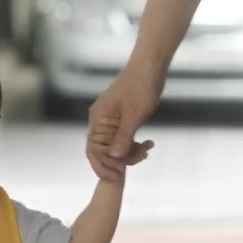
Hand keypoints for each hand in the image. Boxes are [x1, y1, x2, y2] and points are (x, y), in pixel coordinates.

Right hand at [87, 62, 164, 180]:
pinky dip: (133, 144)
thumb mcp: (134, 116)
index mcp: (98, 120)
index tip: (119, 175)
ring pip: (114, 146)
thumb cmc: (141, 87)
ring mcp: (108, 120)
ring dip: (130, 152)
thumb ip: (123, 138)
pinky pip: (121, 138)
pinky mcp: (118, 119)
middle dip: (121, 160)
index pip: (93, 151)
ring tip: (147, 149)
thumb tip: (113, 158)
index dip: (103, 166)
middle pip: (103, 151)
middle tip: (142, 157)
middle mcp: (99, 121)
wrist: (149, 67)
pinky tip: (147, 143)